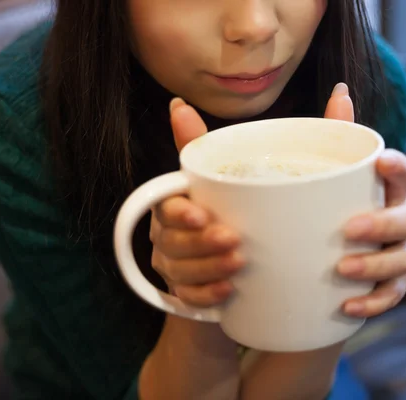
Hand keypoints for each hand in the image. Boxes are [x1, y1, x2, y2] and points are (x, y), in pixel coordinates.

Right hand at [149, 98, 244, 306]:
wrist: (237, 266)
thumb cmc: (228, 213)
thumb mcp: (222, 181)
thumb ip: (204, 147)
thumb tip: (179, 104)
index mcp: (175, 205)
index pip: (166, 206)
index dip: (179, 212)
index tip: (202, 214)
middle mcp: (168, 235)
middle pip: (171, 241)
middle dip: (200, 242)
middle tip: (234, 240)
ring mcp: (174, 266)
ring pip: (179, 271)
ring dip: (207, 268)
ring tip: (239, 264)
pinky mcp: (186, 293)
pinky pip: (187, 299)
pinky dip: (206, 296)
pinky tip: (227, 292)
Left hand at [330, 85, 405, 317]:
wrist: (329, 264)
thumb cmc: (332, 210)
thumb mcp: (330, 176)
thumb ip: (338, 136)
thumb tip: (341, 89)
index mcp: (386, 192)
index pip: (401, 174)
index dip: (397, 166)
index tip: (380, 161)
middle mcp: (401, 221)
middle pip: (404, 220)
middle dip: (381, 224)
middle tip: (348, 229)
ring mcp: (400, 255)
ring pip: (402, 260)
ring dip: (375, 266)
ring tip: (343, 270)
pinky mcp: (393, 286)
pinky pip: (391, 296)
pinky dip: (372, 302)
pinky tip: (346, 306)